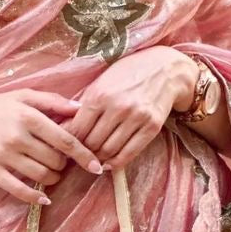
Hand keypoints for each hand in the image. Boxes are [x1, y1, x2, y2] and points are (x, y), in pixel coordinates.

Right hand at [0, 89, 104, 206]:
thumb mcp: (21, 96)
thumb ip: (51, 100)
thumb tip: (80, 108)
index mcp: (28, 116)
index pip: (65, 140)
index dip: (84, 155)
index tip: (96, 166)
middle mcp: (17, 136)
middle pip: (56, 160)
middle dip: (64, 164)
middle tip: (61, 161)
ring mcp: (4, 156)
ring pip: (41, 176)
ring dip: (53, 178)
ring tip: (51, 173)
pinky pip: (19, 190)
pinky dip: (35, 196)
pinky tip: (44, 197)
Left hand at [63, 47, 198, 171]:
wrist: (165, 69)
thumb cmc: (128, 73)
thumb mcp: (102, 81)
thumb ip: (85, 104)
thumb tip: (65, 128)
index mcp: (100, 94)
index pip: (77, 130)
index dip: (71, 141)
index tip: (69, 145)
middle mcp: (118, 107)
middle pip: (92, 143)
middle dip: (84, 151)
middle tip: (82, 154)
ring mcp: (137, 118)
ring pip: (109, 151)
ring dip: (99, 158)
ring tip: (95, 158)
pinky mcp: (152, 127)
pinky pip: (129, 153)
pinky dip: (116, 162)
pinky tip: (110, 162)